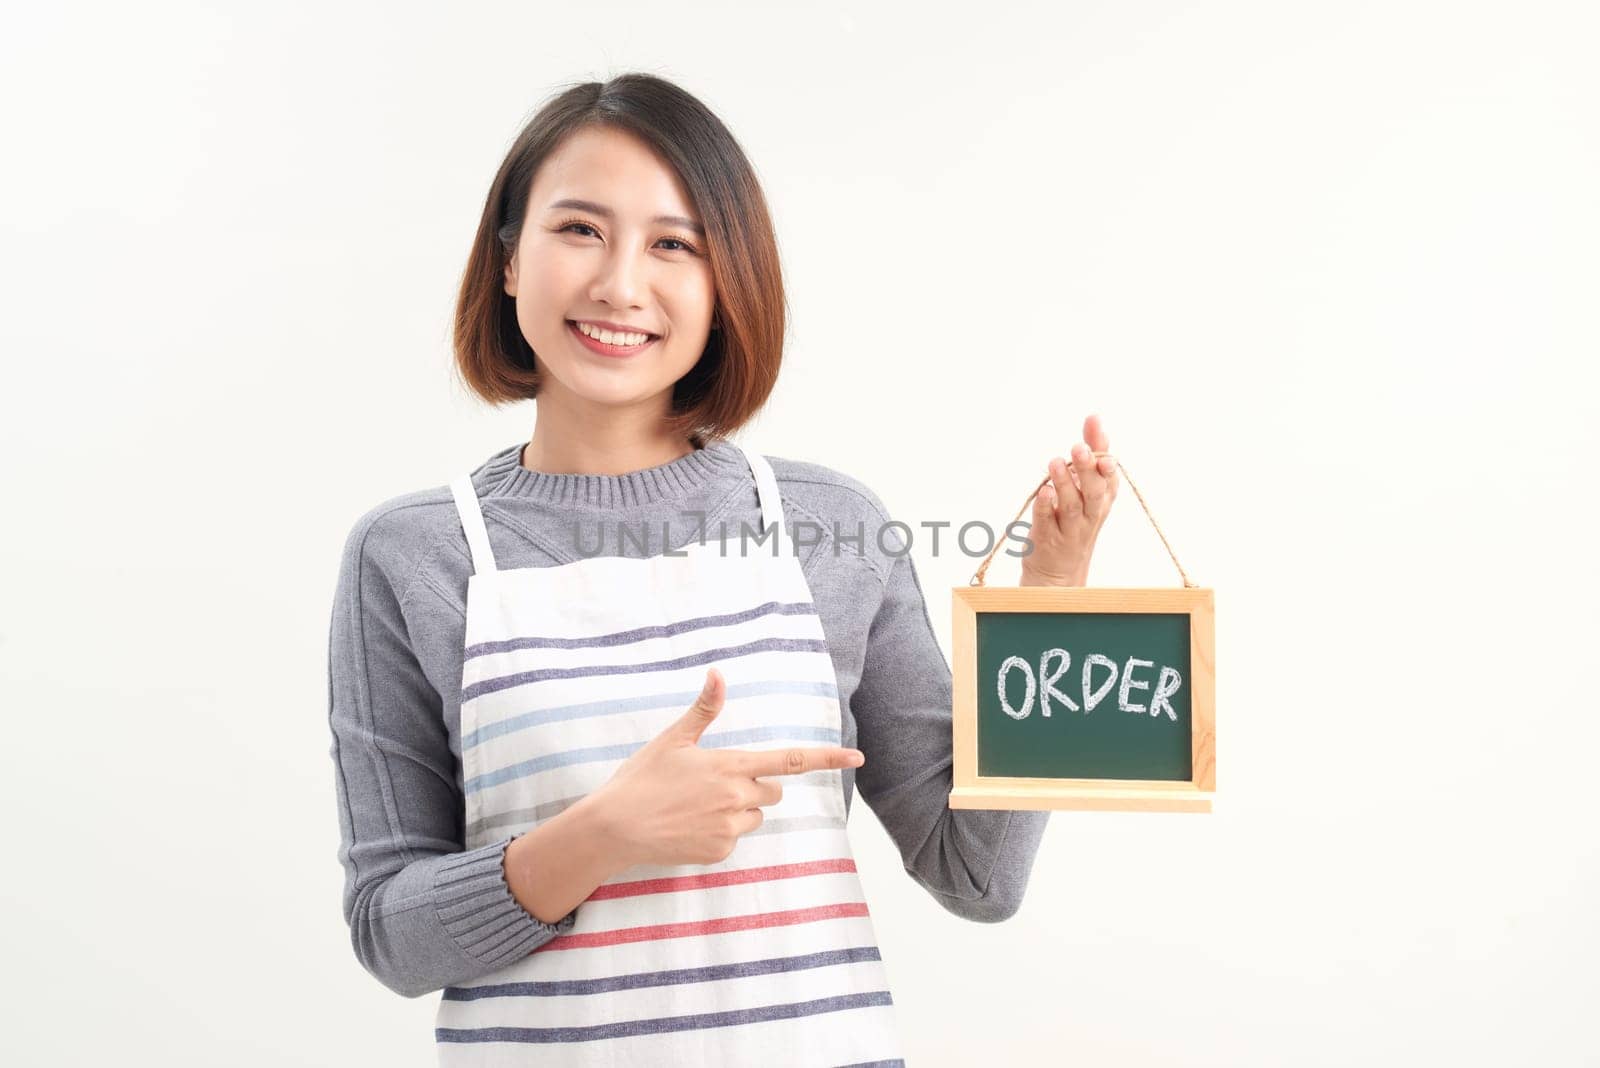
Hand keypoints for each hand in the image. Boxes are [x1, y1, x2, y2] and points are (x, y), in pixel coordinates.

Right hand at [591, 667, 865, 867]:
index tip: (857, 758)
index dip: (827, 758)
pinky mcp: (720, 851)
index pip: (789, 761)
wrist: (614, 828)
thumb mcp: (672, 740)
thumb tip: (719, 673)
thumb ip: (704, 710)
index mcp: (729, 765)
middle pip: (772, 791)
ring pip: (754, 815)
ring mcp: (730, 827)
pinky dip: (719, 832)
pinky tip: (690, 826)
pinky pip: (735, 838)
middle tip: (714, 783)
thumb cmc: (641, 779)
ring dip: (737, 810)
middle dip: (754, 786)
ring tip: (696, 806)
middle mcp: (736, 797)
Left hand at [1019, 413, 1118, 586]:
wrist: (1059, 573)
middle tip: (1078, 447)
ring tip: (1055, 462)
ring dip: (1064, 483)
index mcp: (1101, 501)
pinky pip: (1046, 522)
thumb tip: (1094, 419)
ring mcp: (1069, 530)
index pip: (1108, 478)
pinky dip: (1045, 507)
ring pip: (1070, 506)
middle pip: (1093, 493)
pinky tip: (1042, 491)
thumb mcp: (1087, 489)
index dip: (1106, 460)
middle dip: (1088, 470)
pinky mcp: (1047, 539)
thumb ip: (1090, 455)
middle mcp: (1089, 516)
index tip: (1100, 441)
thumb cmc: (1074, 521)